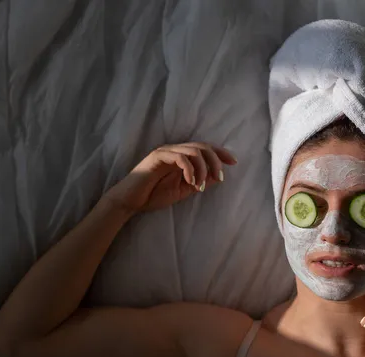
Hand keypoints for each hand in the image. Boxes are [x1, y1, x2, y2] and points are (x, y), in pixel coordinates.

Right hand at [105, 142, 236, 213]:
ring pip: (194, 151)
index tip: (234, 162)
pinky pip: (180, 157)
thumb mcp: (183, 190)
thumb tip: (218, 176)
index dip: (221, 153)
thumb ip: (200, 182)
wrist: (131, 202)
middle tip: (220, 178)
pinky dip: (190, 169)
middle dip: (216, 161)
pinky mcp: (157, 156)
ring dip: (203, 168)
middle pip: (203, 147)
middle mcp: (175, 150)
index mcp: (182, 157)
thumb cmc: (154, 195)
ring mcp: (166, 151)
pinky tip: (192, 182)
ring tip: (201, 186)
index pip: (205, 149)